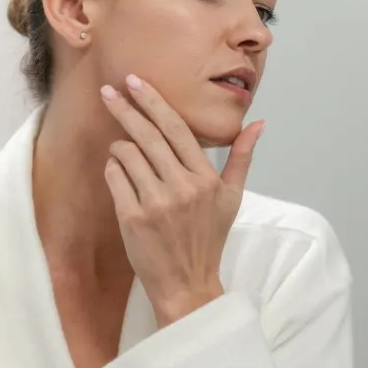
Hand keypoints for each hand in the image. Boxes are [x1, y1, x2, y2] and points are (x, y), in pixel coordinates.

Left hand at [100, 74, 263, 326]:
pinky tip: (120, 174)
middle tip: (108, 91)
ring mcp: (157, 203)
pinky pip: (115, 177)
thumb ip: (241, 158)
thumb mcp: (232, 198)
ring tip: (123, 151)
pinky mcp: (133, 218)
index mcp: (207, 179)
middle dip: (126, 109)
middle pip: (149, 135)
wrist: (187, 284)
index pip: (178, 129)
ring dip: (119, 147)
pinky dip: (113, 170)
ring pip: (127, 154)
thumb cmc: (207, 239)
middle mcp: (183, 187)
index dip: (154, 102)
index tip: (136, 83)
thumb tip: (258, 123)